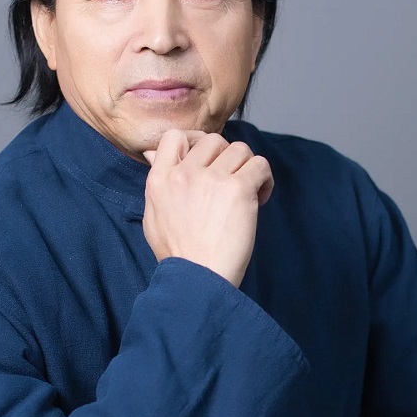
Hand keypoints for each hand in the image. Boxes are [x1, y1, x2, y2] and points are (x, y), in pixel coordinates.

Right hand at [142, 130, 273, 287]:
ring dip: (247, 166)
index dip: (195, 141)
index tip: (206, 159)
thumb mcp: (153, 214)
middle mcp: (184, 173)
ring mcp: (211, 179)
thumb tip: (152, 152)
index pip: (175, 136)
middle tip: (230, 181)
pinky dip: (264, 178)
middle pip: (213, 140)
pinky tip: (260, 197)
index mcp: (160, 179)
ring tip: (248, 190)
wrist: (198, 280)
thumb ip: (156, 181)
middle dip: (225, 157)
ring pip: (239, 149)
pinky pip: (260, 164)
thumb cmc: (177, 254)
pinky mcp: (237, 189)